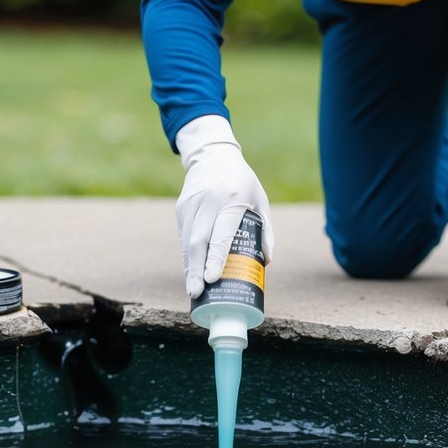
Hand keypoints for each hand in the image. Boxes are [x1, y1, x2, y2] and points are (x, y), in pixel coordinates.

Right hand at [175, 115, 274, 298]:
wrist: (212, 154)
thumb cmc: (242, 181)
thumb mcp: (260, 200)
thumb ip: (266, 231)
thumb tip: (266, 262)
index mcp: (231, 200)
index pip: (221, 234)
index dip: (215, 258)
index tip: (210, 279)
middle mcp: (208, 202)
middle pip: (198, 242)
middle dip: (195, 270)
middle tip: (195, 293)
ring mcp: (191, 205)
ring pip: (187, 241)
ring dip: (189, 266)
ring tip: (193, 289)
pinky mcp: (181, 208)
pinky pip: (184, 236)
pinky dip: (188, 255)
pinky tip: (191, 271)